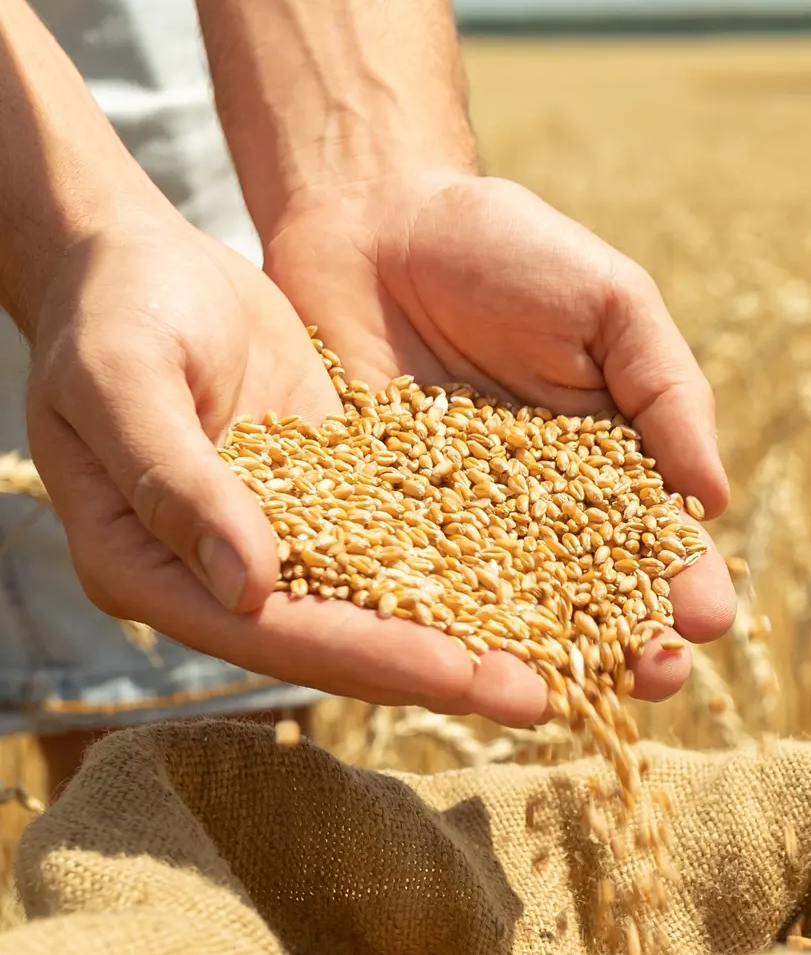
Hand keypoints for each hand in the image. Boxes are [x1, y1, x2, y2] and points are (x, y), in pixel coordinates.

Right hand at [24, 215, 548, 724]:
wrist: (130, 256)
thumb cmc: (108, 306)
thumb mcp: (125, 378)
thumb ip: (178, 482)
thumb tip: (252, 586)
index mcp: (144, 566)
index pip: (270, 631)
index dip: (364, 653)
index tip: (452, 672)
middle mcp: (215, 573)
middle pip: (338, 641)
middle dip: (439, 670)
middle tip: (536, 698)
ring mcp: (279, 540)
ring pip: (382, 605)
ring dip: (467, 636)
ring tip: (558, 667)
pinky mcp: (329, 499)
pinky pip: (402, 546)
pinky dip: (466, 569)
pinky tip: (542, 587)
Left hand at [261, 171, 733, 700]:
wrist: (371, 213)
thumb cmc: (508, 245)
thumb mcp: (611, 302)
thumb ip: (667, 391)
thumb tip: (714, 498)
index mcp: (611, 463)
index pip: (659, 540)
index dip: (687, 582)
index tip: (707, 618)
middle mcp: (541, 512)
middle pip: (593, 597)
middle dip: (630, 644)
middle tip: (655, 680)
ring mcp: (456, 527)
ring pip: (504, 611)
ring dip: (536, 661)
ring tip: (561, 700)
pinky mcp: (372, 525)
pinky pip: (403, 586)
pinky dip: (427, 628)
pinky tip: (448, 667)